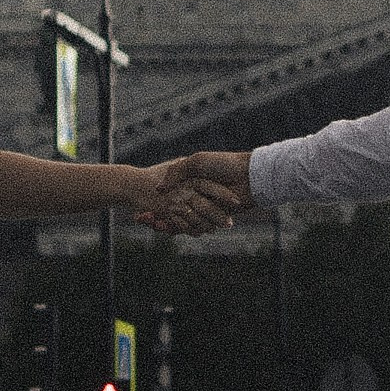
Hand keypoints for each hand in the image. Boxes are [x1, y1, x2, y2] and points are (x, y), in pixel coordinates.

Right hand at [132, 153, 251, 235]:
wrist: (250, 176)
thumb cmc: (223, 165)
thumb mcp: (196, 162)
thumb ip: (177, 172)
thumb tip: (160, 189)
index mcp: (193, 179)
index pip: (170, 192)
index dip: (157, 197)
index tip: (141, 202)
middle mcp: (198, 194)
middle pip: (173, 208)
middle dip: (155, 212)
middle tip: (139, 216)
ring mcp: (206, 206)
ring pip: (182, 219)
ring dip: (166, 222)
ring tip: (149, 222)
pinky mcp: (215, 217)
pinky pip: (195, 226)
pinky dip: (180, 228)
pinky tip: (165, 226)